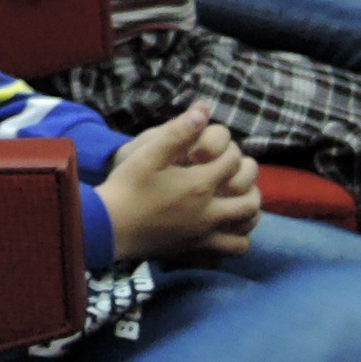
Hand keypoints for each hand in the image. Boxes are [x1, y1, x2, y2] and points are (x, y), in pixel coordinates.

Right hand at [99, 106, 263, 262]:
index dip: (231, 151)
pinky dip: (234, 240)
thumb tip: (203, 110)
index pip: (233, 163)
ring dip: (247, 215)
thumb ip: (177, 131)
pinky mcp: (196, 251)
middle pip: (250, 200)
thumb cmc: (127, 186)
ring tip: (236, 202)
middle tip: (235, 174)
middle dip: (249, 184)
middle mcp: (209, 212)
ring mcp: (204, 235)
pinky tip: (224, 229)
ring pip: (245, 230)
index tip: (216, 150)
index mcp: (199, 184)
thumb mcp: (148, 153)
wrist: (110, 226)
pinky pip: (229, 251)